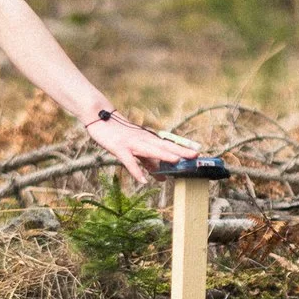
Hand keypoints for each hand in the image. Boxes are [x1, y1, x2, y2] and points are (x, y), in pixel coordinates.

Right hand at [82, 110, 202, 187]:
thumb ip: (149, 164)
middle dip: (179, 151)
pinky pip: (129, 161)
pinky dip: (136, 170)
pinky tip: (143, 180)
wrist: (100, 118)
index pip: (168, 144)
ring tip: (176, 161)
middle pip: (163, 146)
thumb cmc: (119, 134)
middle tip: (195, 156)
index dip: (183, 148)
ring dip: (162, 155)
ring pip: (149, 150)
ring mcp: (131, 143)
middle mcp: (143, 140)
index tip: (199, 151)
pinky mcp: (119, 148)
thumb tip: (162, 178)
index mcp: (148, 139)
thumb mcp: (137, 150)